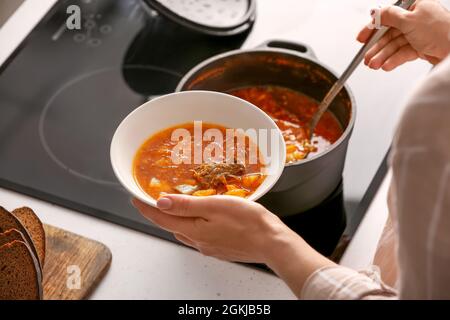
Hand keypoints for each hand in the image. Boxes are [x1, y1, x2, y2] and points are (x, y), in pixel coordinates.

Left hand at [133, 195, 335, 297]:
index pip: (161, 218)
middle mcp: (198, 241)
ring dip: (177, 218)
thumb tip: (161, 202)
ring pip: (185, 231)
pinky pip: (199, 235)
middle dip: (160, 212)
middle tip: (154, 199)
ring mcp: (209, 247)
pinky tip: (201, 218)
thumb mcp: (215, 206)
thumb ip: (186, 205)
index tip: (135, 198)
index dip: (146, 207)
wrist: (272, 242)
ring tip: (176, 205)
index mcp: (193, 230)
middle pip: (171, 225)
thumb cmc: (248, 222)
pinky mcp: (220, 248)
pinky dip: (193, 224)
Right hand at [357, 0, 449, 70]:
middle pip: (390, 33)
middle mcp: (417, 18)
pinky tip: (386, 65)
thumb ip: (389, 16)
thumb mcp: (409, 20)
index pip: (388, 16)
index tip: (361, 38)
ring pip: (395, 45)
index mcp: (415, 5)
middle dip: (377, 47)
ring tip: (374, 65)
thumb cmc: (442, 32)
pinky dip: (394, 60)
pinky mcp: (421, 47)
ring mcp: (419, 33)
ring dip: (383, 56)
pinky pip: (403, 53)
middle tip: (366, 57)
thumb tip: (375, 13)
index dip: (373, 28)